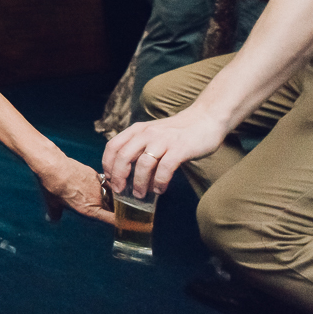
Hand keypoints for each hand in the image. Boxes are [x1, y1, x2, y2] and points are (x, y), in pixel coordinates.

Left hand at [36, 158, 115, 225]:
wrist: (54, 167)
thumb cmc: (53, 187)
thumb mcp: (52, 204)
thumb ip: (55, 214)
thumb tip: (52, 219)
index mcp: (89, 210)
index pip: (111, 219)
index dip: (120, 222)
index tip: (125, 224)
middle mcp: (97, 199)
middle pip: (111, 207)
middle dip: (112, 210)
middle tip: (111, 212)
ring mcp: (98, 186)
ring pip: (110, 194)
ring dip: (110, 198)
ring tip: (109, 199)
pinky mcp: (96, 175)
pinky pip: (105, 183)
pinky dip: (105, 186)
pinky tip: (99, 186)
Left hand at [102, 110, 229, 197]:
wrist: (205, 119)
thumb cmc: (177, 132)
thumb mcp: (153, 135)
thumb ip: (140, 149)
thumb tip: (129, 176)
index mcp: (137, 130)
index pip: (113, 146)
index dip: (108, 164)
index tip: (109, 178)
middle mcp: (147, 133)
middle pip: (124, 156)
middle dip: (119, 176)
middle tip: (120, 190)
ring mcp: (163, 140)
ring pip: (143, 164)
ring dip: (139, 183)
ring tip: (140, 194)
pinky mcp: (180, 148)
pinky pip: (165, 168)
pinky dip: (159, 182)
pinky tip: (160, 189)